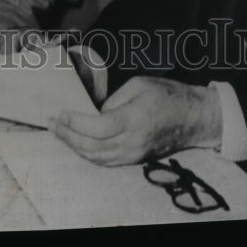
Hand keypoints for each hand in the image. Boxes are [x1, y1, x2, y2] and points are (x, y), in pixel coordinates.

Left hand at [51, 76, 221, 165]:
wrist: (194, 117)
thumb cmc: (167, 94)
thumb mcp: (139, 84)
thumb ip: (113, 100)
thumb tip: (93, 112)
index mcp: (135, 119)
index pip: (98, 128)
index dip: (75, 122)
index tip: (61, 113)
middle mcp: (133, 142)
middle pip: (92, 148)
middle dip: (68, 136)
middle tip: (52, 123)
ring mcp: (134, 155)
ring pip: (97, 159)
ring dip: (75, 147)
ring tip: (60, 133)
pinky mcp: (136, 160)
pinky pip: (106, 162)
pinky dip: (88, 154)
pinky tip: (78, 142)